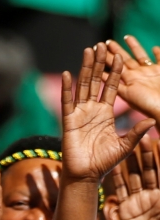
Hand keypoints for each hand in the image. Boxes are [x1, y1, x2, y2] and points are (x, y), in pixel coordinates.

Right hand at [62, 45, 154, 182]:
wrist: (87, 174)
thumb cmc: (105, 161)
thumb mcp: (126, 145)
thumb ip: (136, 132)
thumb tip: (152, 121)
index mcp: (107, 114)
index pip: (113, 88)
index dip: (116, 73)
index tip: (120, 58)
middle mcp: (93, 110)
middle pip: (97, 82)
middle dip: (100, 64)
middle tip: (101, 46)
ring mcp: (80, 113)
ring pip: (83, 86)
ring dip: (86, 69)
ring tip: (88, 51)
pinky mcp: (69, 120)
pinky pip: (67, 101)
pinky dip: (67, 88)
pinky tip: (67, 74)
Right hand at [113, 136, 159, 219]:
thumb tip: (158, 163)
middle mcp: (154, 197)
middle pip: (150, 171)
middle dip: (147, 155)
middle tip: (144, 138)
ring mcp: (139, 203)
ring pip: (135, 178)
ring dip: (132, 162)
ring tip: (130, 145)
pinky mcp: (125, 210)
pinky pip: (120, 191)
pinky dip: (117, 177)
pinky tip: (113, 165)